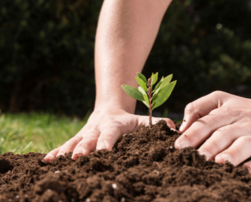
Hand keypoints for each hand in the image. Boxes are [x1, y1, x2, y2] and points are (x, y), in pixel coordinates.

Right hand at [43, 108, 175, 160]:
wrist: (108, 110)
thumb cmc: (128, 120)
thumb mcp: (143, 120)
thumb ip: (158, 124)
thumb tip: (175, 130)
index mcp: (115, 125)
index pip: (111, 134)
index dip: (107, 142)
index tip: (104, 152)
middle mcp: (97, 129)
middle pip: (89, 139)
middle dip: (83, 149)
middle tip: (78, 159)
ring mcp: (85, 134)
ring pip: (74, 142)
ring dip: (66, 152)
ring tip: (56, 162)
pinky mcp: (76, 138)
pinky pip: (65, 145)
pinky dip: (56, 153)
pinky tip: (45, 162)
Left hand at [175, 91, 250, 174]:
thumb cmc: (246, 109)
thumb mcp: (223, 99)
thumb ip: (199, 107)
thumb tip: (182, 126)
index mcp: (227, 112)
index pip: (207, 123)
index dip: (192, 134)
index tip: (178, 146)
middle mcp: (242, 123)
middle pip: (223, 134)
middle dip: (208, 145)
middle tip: (195, 157)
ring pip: (244, 144)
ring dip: (232, 154)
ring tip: (219, 162)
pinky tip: (248, 170)